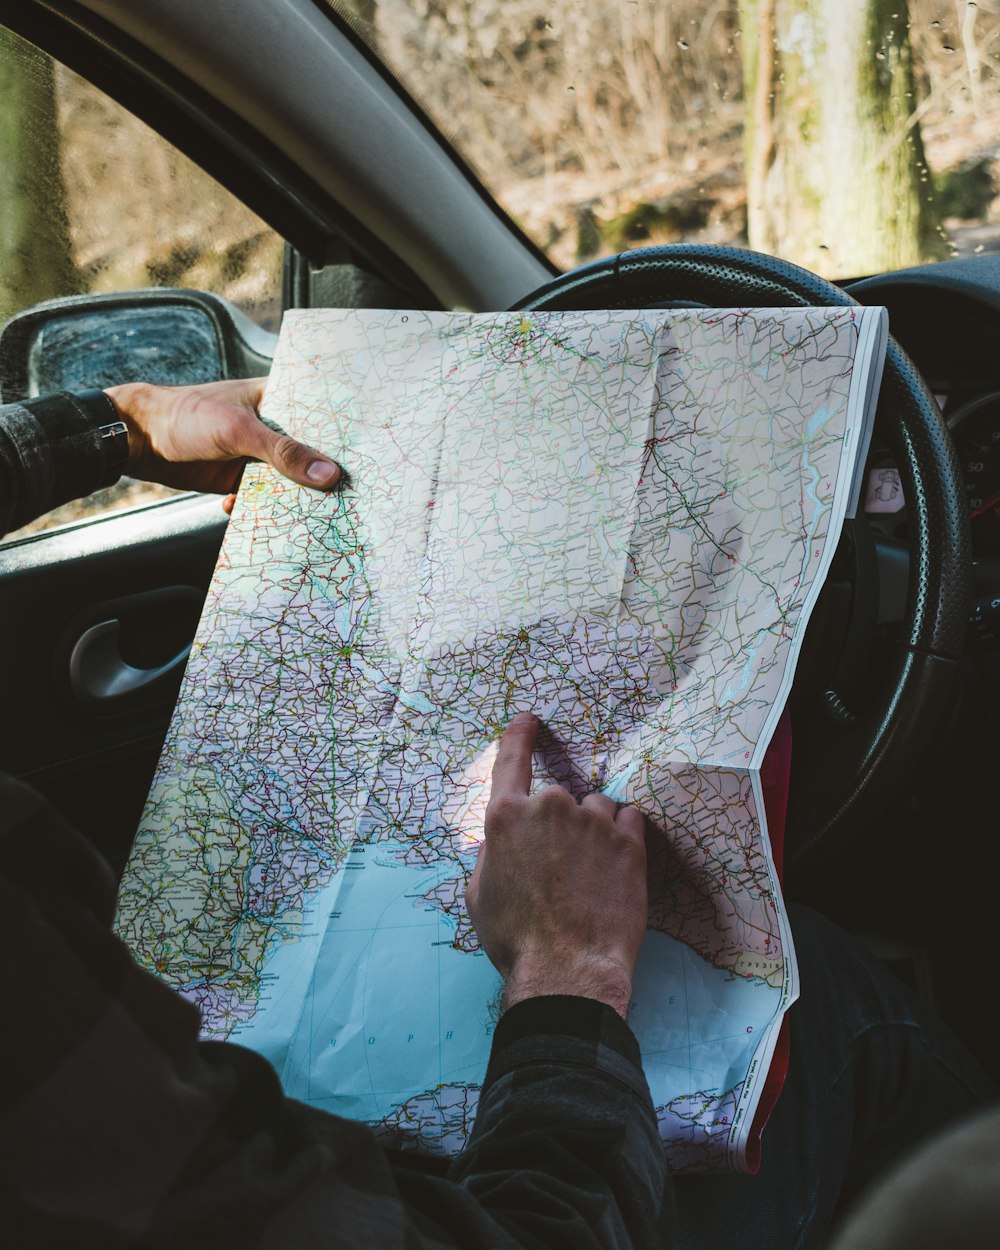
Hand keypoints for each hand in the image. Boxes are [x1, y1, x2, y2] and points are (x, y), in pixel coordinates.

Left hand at [103, 377, 340, 503]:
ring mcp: (258, 455)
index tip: (370, 459)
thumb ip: (284, 453)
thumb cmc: (186, 416)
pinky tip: (263, 519)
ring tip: (315, 516)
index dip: (345, 436)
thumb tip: (328, 475)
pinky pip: (265, 499)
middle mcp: (272, 427)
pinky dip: (267, 511)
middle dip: (323, 476)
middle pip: (310, 454)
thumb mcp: (239, 431)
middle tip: (350, 497)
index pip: (321, 415)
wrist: (139, 441)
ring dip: (296, 498)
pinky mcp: (242, 479)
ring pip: (290, 481)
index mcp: (276, 399)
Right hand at [466, 711, 647, 1019]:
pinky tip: (614, 871)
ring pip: (596, 809)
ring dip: (594, 831)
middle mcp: (549, 807)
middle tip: (560, 869)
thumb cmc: (515, 939)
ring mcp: (593, 821)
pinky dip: (623, 838)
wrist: (568, 970)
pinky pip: (629, 820)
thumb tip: (501, 839)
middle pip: (559, 797)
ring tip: (590, 876)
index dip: (520, 735)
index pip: (512, 759)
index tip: (530, 719)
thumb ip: (490, 853)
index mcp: (506, 818)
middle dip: (561, 825)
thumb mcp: (479, 895)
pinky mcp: (629, 841)